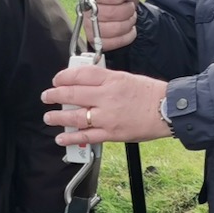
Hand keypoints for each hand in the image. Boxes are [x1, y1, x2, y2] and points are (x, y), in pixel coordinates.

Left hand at [41, 67, 170, 145]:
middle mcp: (107, 97)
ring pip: (75, 116)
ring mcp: (108, 116)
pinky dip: (71, 137)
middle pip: (73, 94)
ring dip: (58, 117)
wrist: (166, 110)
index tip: (56, 80)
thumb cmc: (149, 93)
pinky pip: (86, 136)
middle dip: (55, 95)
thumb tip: (84, 83)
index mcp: (112, 80)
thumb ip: (105, 80)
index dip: (64, 77)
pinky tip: (61, 137)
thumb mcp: (126, 78)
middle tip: (46, 96)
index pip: (81, 75)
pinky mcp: (111, 133)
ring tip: (48, 117)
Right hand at [83, 0, 141, 50]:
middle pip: (110, 13)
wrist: (116, 15)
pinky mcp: (94, 41)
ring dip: (128, 23)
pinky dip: (128, 36)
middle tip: (130, 8)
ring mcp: (88, 27)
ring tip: (129, 18)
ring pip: (114, 29)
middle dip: (127, 10)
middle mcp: (86, 8)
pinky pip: (115, 42)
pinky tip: (128, 29)